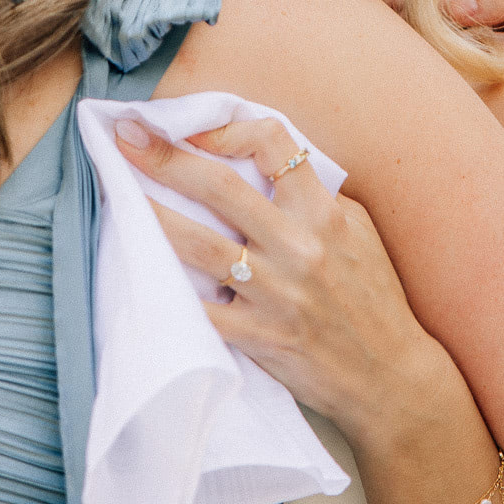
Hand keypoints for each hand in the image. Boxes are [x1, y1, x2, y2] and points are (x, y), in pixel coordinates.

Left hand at [114, 114, 457, 453]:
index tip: (193, 128)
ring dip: (149, 214)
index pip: (274, 143)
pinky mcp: (258, 337)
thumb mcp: (357, 230)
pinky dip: (166, 290)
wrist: (390, 377)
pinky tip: (136, 270)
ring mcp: (275, 293)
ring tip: (114, 193)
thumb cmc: (373, 297)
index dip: (228, 126)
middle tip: (127, 135)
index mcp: (322, 212)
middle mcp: (297, 246)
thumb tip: (262, 159)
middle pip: (219, 186)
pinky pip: (199, 310)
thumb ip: (314, 194)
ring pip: (196, 243)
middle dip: (165, 155)